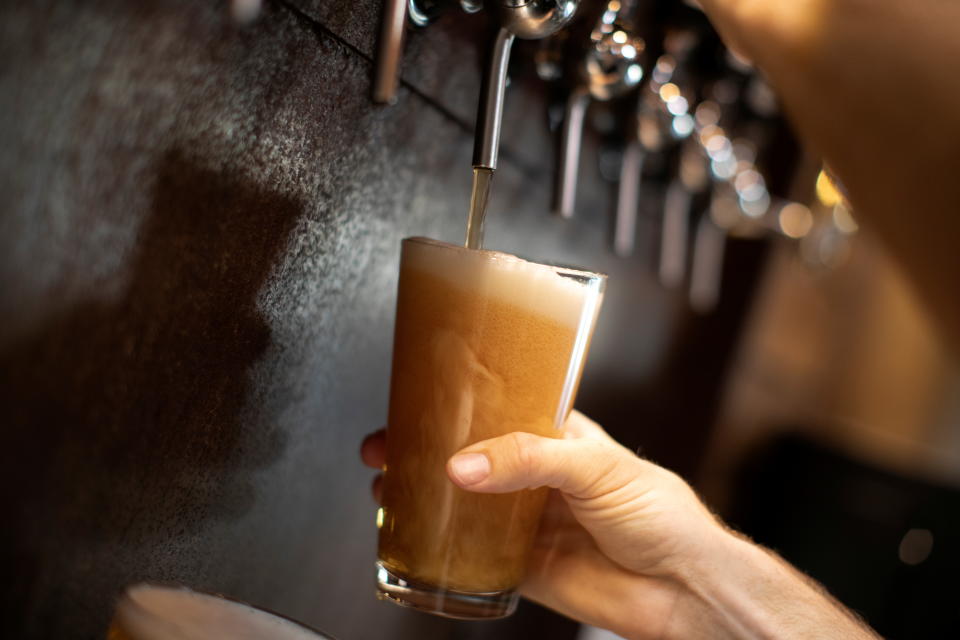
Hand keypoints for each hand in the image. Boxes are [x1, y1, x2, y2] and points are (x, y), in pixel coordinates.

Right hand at [362, 411, 727, 638]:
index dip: (457, 405)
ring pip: (463, 504)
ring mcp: (526, 521)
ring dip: (424, 496)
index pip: (499, 410)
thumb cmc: (661, 515)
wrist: (680, 590)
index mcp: (558, 438)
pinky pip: (471, 555)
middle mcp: (537, 476)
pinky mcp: (521, 564)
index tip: (419, 398)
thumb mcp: (595, 466)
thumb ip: (530, 458)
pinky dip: (441, 547)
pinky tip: (416, 537)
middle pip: (470, 456)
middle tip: (387, 446)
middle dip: (425, 449)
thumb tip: (467, 464)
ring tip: (387, 488)